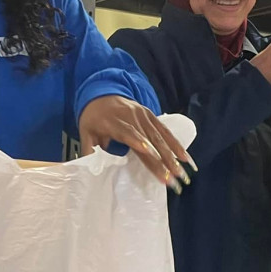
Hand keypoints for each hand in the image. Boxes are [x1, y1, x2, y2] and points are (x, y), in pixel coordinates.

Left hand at [78, 95, 194, 192]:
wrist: (101, 94)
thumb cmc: (93, 119)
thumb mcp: (85, 133)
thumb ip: (89, 150)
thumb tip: (89, 168)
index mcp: (113, 122)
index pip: (128, 133)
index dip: (139, 142)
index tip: (150, 154)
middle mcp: (131, 118)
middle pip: (149, 139)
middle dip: (162, 159)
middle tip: (171, 177)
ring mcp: (143, 115)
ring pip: (160, 137)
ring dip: (172, 156)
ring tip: (181, 172)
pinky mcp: (151, 116)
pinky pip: (165, 131)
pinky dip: (176, 145)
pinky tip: (185, 158)